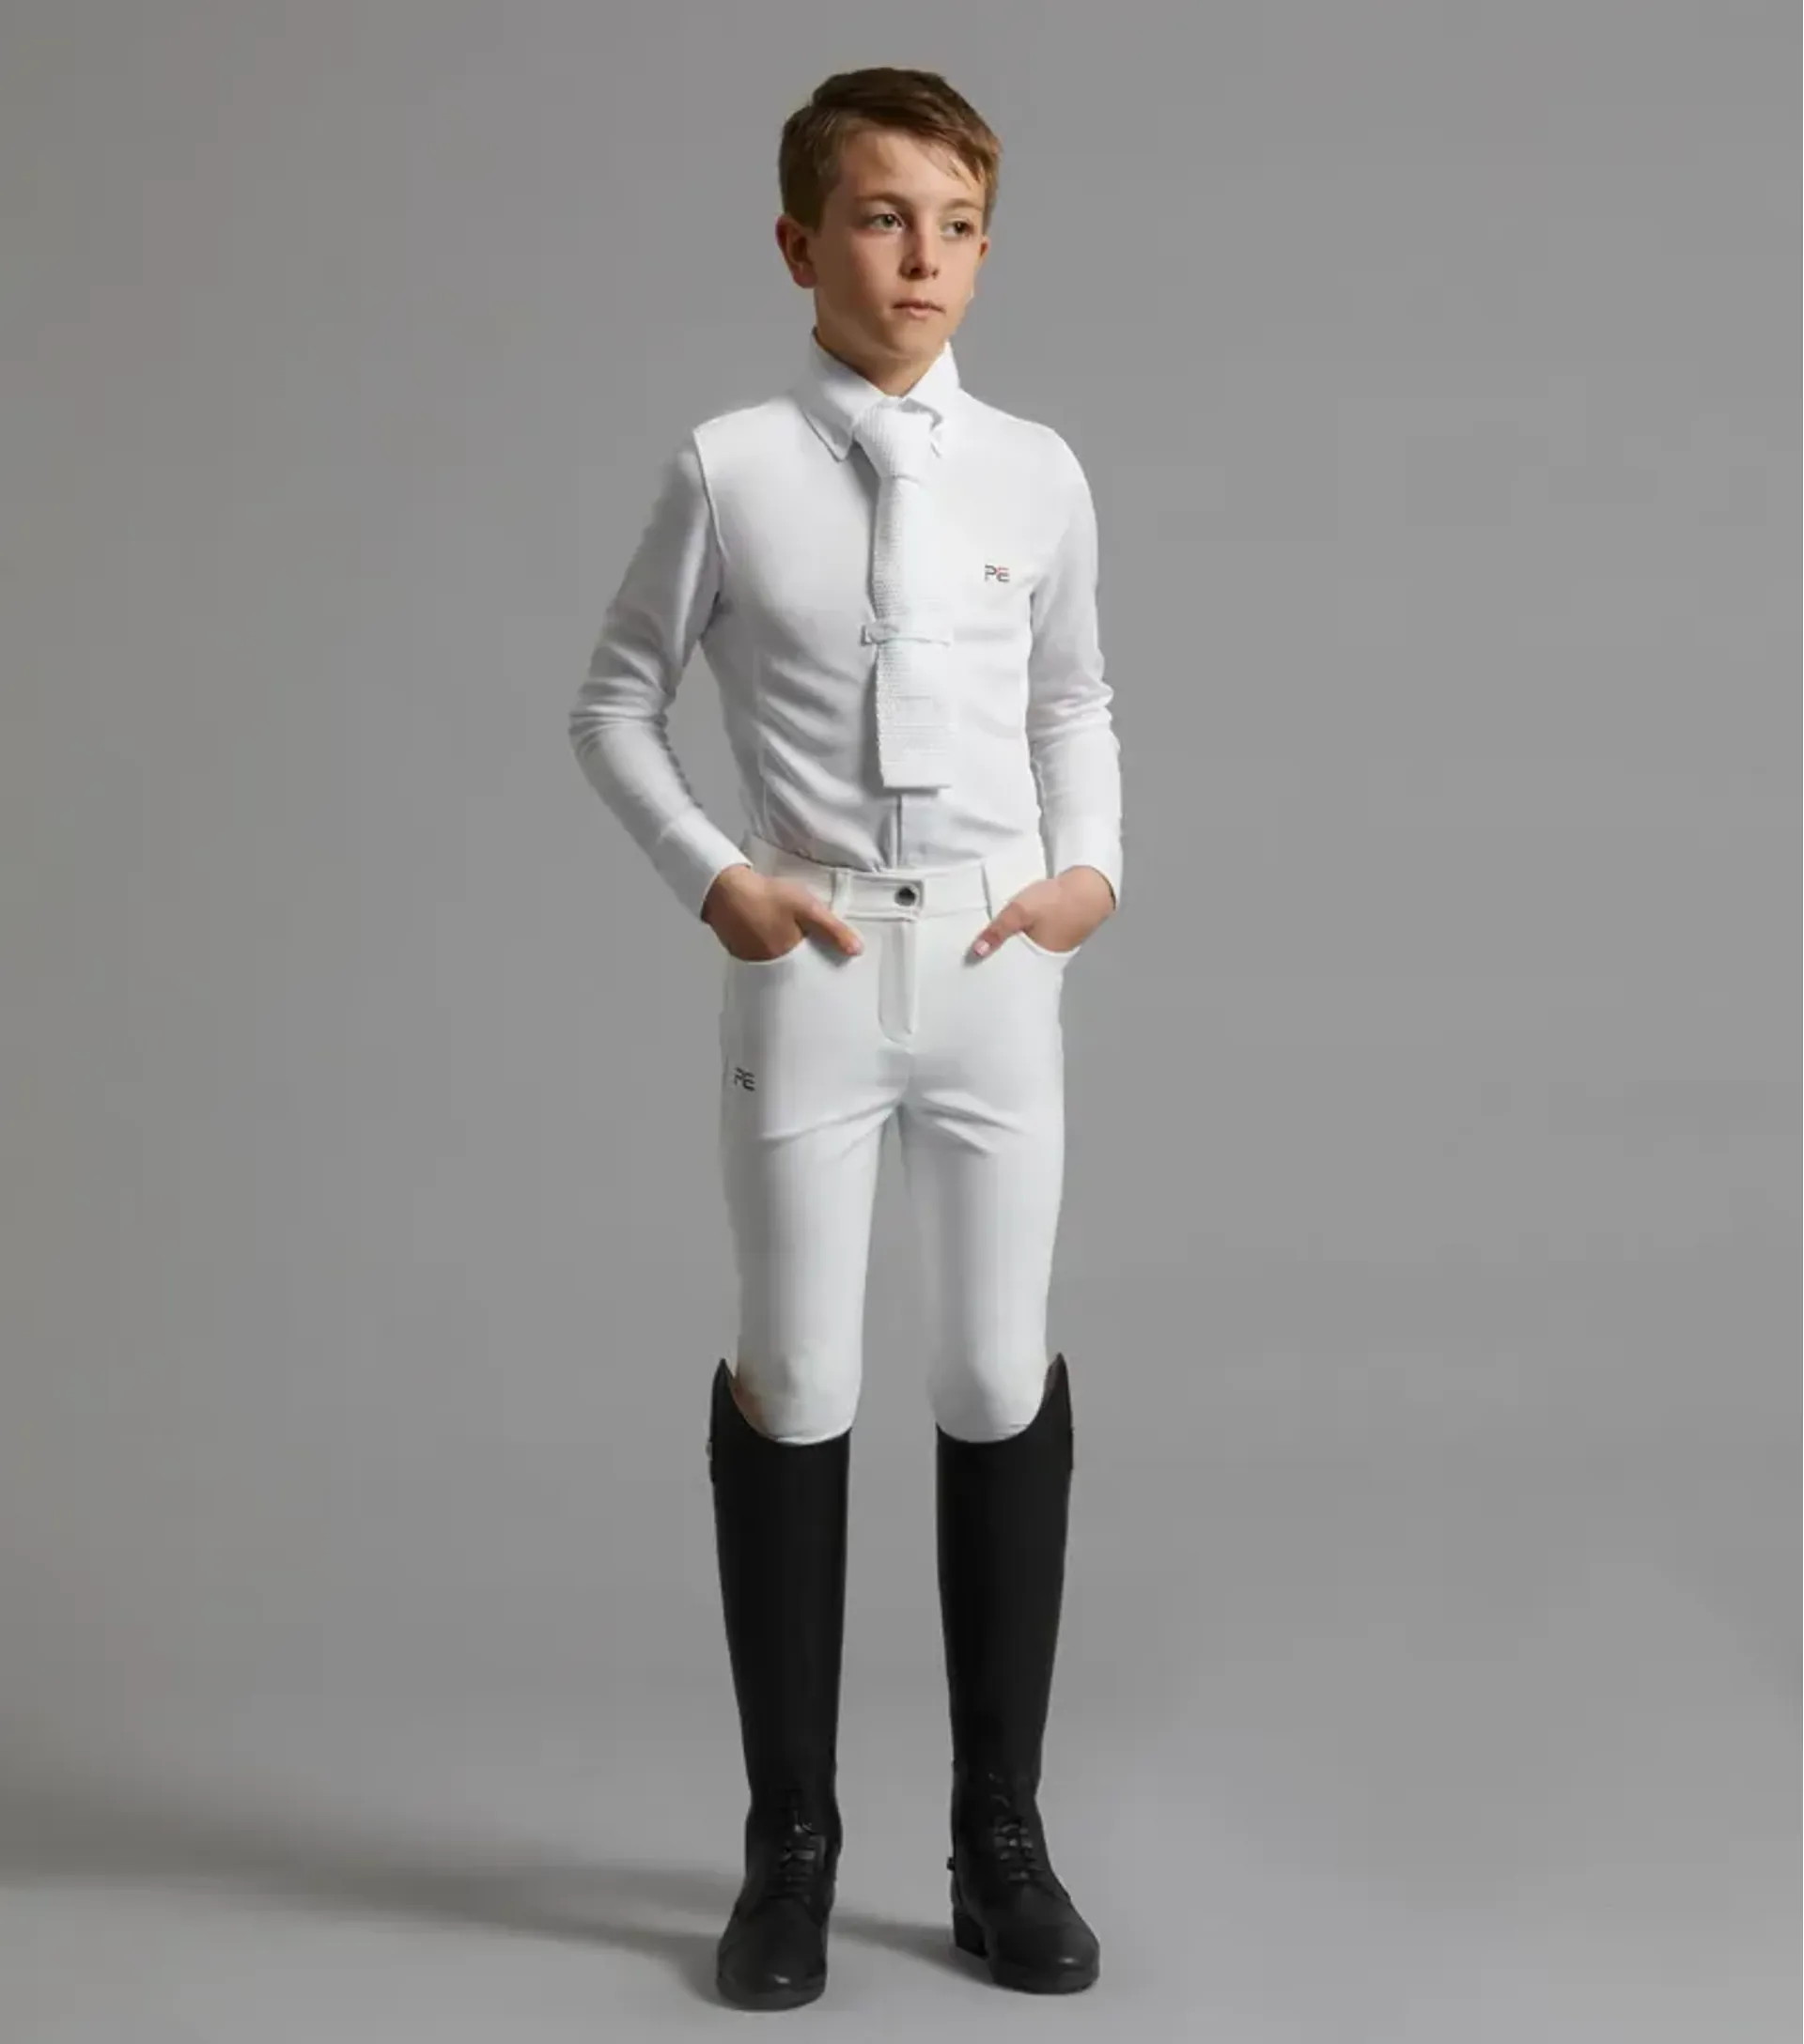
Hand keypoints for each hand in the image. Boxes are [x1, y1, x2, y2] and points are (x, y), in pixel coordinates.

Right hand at [701, 864, 864, 962]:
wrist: (724, 888)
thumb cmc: (767, 897)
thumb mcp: (807, 908)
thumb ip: (833, 930)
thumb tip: (857, 951)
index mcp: (787, 959)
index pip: (811, 970)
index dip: (820, 962)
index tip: (827, 956)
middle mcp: (767, 966)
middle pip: (792, 968)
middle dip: (802, 958)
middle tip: (807, 943)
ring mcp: (749, 958)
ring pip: (775, 960)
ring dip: (783, 951)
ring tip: (789, 935)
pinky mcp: (737, 949)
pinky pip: (758, 953)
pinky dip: (766, 945)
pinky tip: (768, 930)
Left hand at [969, 865, 1115, 958]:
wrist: (1090, 885)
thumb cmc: (1055, 902)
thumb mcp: (1020, 912)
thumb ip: (998, 931)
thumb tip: (974, 955)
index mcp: (1037, 961)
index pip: (1009, 971)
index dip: (992, 967)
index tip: (973, 967)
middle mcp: (1047, 959)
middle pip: (1016, 961)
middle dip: (999, 956)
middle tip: (974, 953)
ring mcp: (1055, 945)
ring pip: (1025, 948)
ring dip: (1011, 944)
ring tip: (987, 941)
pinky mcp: (1059, 930)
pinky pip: (1035, 937)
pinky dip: (1024, 934)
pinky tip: (1013, 928)